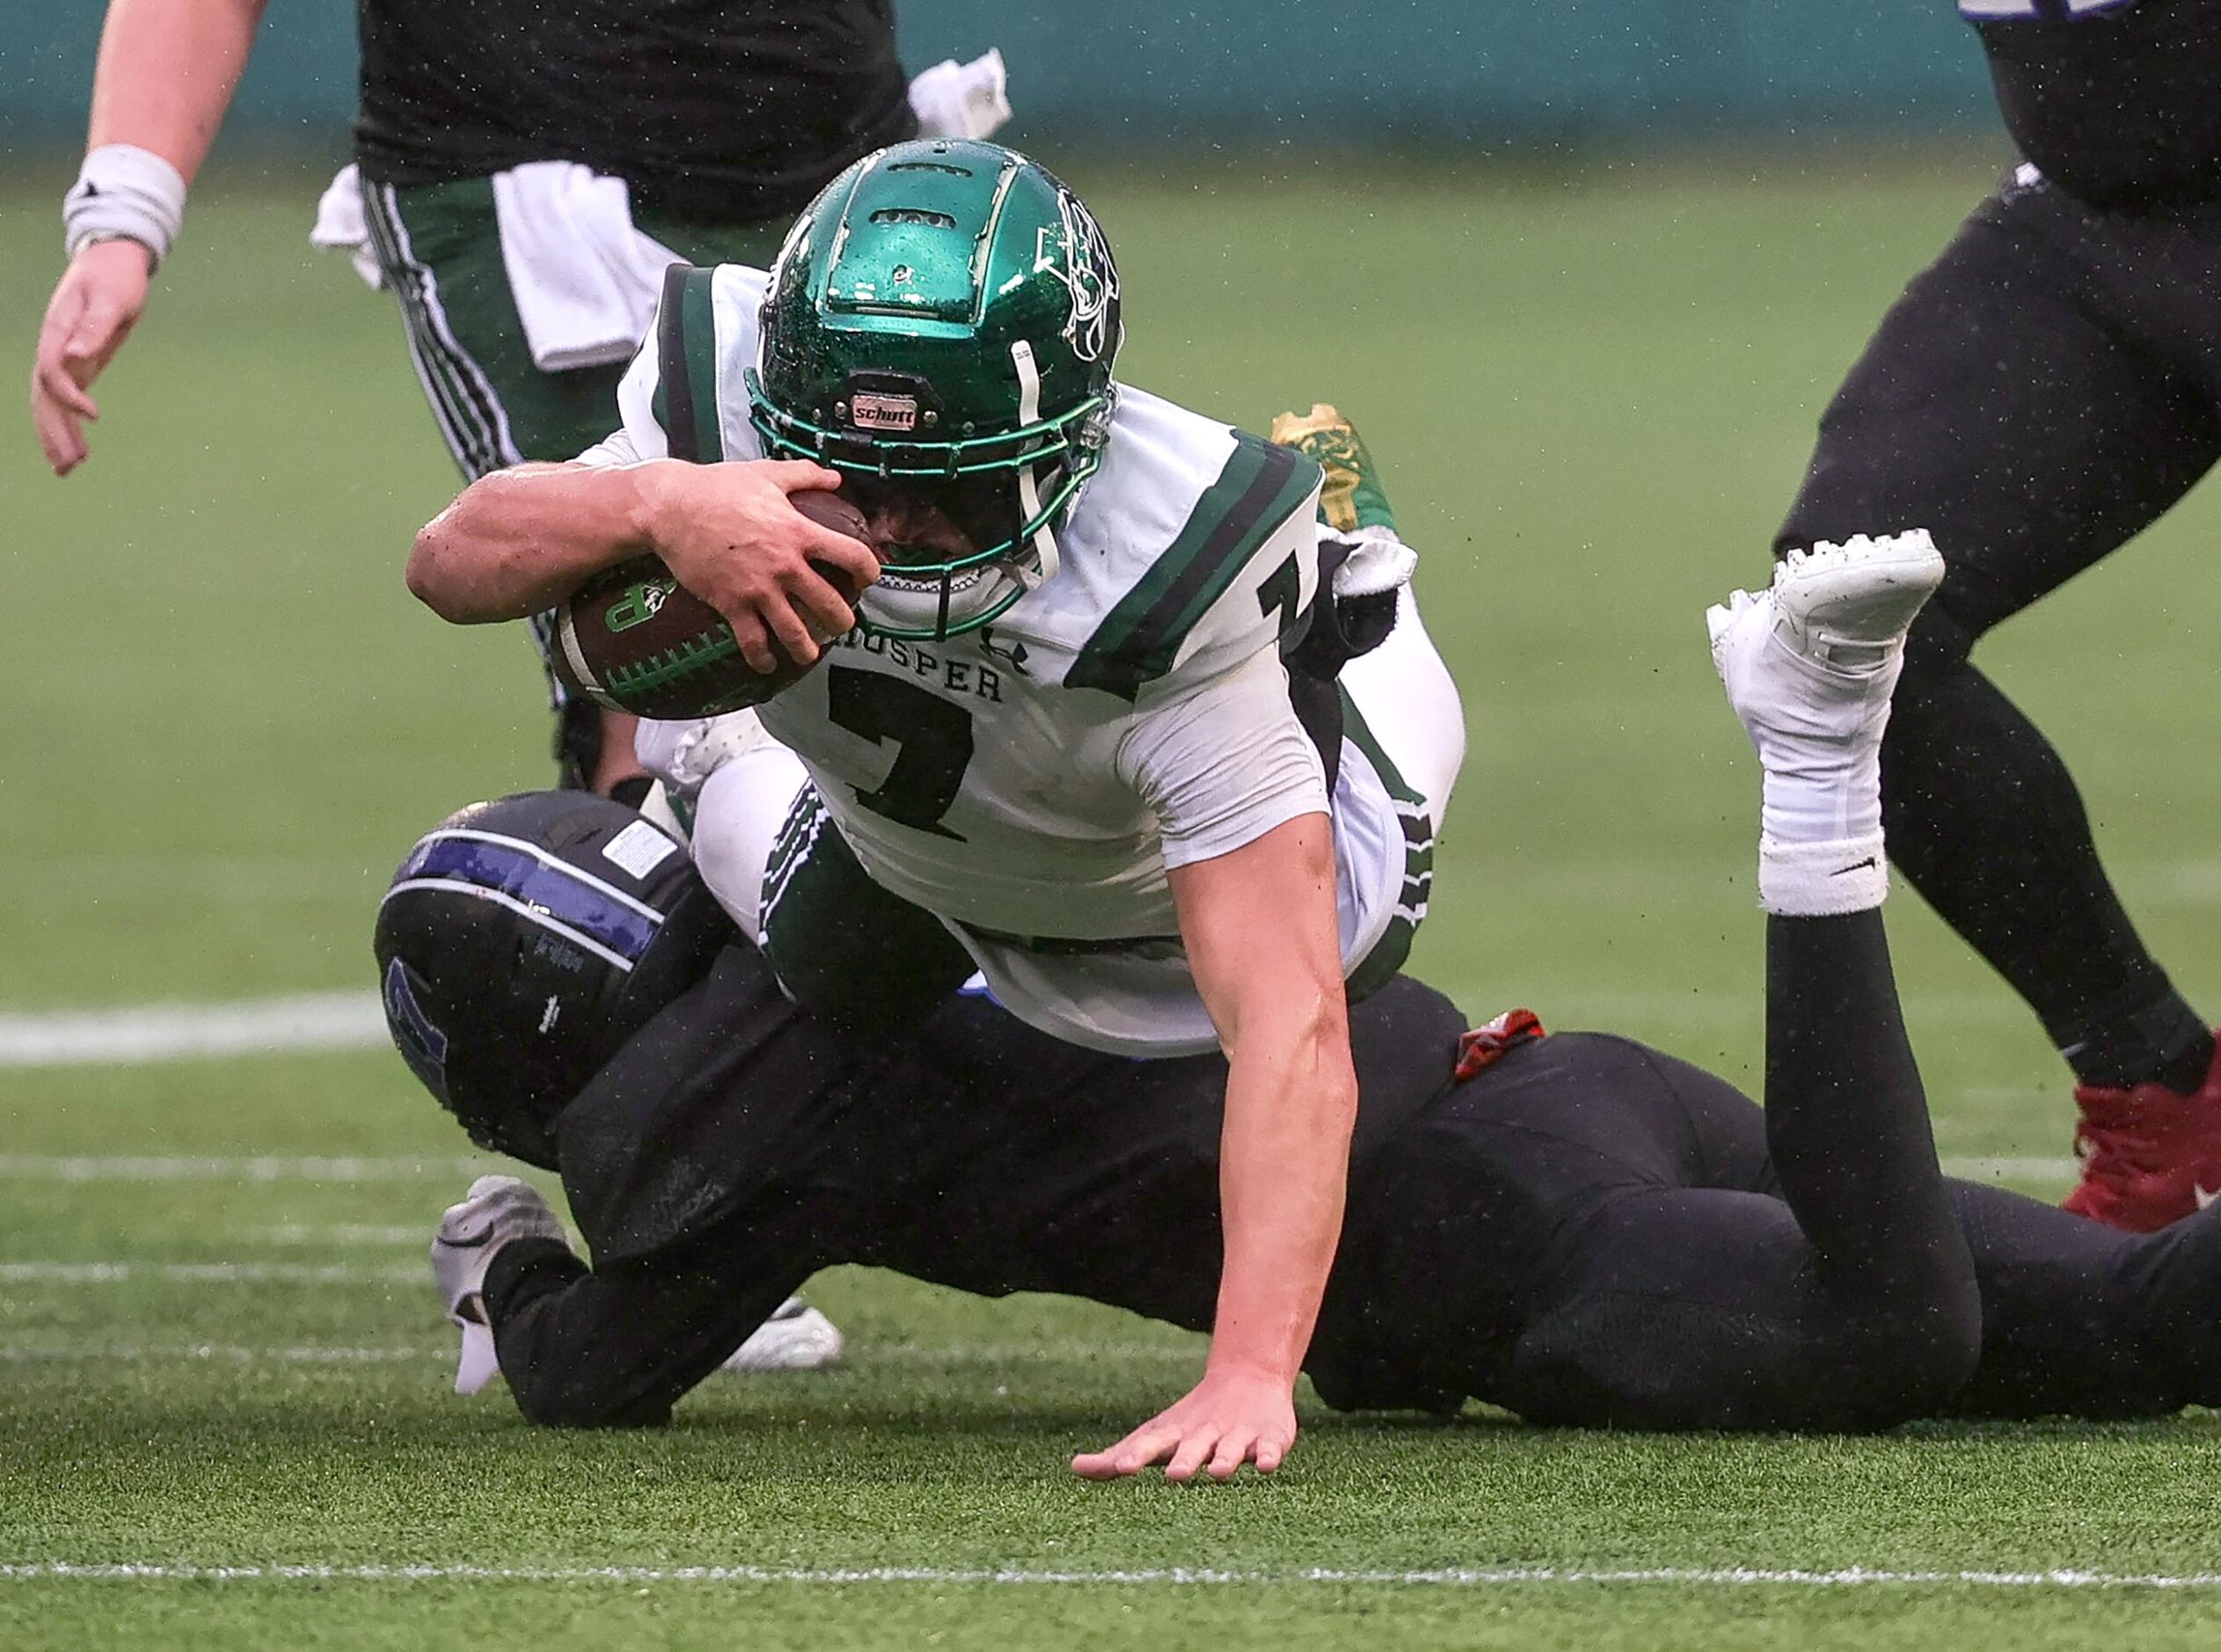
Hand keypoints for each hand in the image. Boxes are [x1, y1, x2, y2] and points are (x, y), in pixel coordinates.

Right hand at [31, 238, 153, 475]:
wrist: (113, 261)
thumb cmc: (115, 276)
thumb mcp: (112, 297)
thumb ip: (95, 326)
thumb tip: (78, 354)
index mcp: (58, 331)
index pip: (52, 371)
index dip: (68, 395)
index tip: (94, 415)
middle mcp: (54, 348)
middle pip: (45, 396)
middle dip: (54, 430)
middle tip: (69, 465)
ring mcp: (64, 358)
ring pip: (50, 403)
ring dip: (57, 435)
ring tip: (68, 470)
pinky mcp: (78, 365)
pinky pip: (65, 401)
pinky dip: (69, 425)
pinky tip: (78, 451)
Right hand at [640, 459, 880, 672]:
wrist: (669, 508)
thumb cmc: (715, 488)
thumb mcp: (766, 473)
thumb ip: (805, 475)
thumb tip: (833, 477)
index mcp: (798, 532)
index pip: (852, 556)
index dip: (869, 571)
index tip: (868, 578)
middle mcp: (784, 565)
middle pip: (831, 606)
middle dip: (843, 621)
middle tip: (841, 623)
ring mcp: (758, 589)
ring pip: (796, 633)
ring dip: (808, 649)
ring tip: (810, 652)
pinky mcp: (731, 604)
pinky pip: (753, 641)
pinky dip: (762, 658)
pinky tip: (768, 663)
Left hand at [1070, 1364, 1298, 1482]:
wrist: (1247, 1378)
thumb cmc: (1191, 1421)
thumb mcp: (1155, 1436)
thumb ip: (1117, 1457)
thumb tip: (1074, 1468)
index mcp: (1175, 1435)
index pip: (1151, 1445)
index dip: (1137, 1456)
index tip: (1122, 1468)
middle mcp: (1204, 1435)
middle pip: (1192, 1448)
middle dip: (1184, 1461)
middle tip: (1174, 1475)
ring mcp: (1238, 1436)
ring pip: (1230, 1450)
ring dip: (1225, 1460)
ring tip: (1218, 1471)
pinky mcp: (1268, 1440)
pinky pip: (1270, 1449)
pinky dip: (1269, 1456)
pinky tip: (1267, 1465)